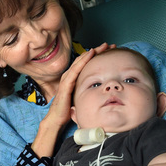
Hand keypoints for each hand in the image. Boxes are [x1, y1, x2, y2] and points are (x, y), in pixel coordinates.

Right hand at [33, 43, 114, 158]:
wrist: (56, 120)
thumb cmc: (67, 110)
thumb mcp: (79, 98)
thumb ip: (86, 92)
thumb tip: (100, 92)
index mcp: (73, 79)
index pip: (85, 65)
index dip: (97, 57)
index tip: (109, 51)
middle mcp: (69, 77)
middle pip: (83, 60)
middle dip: (96, 51)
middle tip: (109, 45)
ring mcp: (66, 80)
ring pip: (79, 62)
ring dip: (90, 53)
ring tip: (101, 47)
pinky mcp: (65, 85)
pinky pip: (75, 70)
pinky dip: (82, 61)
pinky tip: (90, 55)